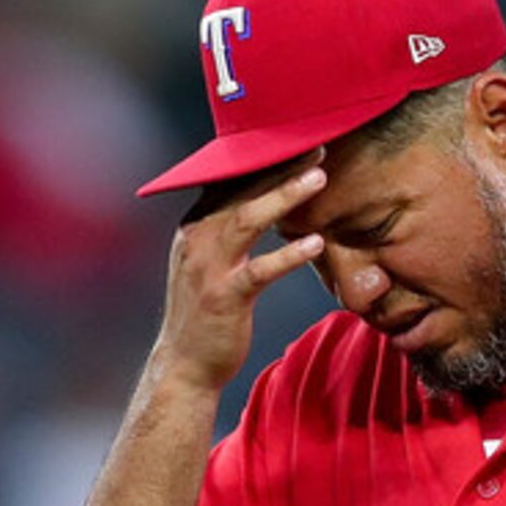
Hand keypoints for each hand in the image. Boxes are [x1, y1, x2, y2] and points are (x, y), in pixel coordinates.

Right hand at [153, 155, 328, 393]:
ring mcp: (208, 267)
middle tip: (318, 146)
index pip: (230, 181)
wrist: (185, 366)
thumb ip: (226, 232)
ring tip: (320, 178)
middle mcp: (196, 239)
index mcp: (195, 227)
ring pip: (248, 219)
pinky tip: (316, 243)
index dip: (264, 158)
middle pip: (242, 191)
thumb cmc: (205, 314)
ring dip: (286, 196)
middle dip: (280, 166)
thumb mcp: (210, 264)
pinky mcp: (224, 297)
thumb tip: (257, 202)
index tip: (297, 139)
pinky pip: (260, 270)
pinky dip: (289, 255)